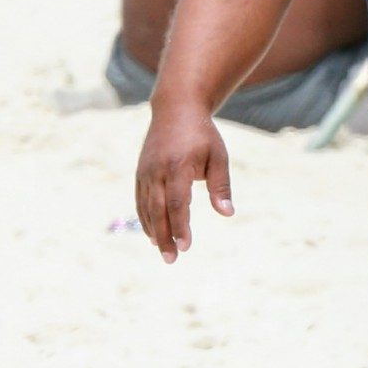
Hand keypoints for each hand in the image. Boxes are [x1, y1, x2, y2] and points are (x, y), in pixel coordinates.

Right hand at [136, 100, 233, 262]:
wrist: (176, 108)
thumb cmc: (202, 134)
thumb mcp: (218, 157)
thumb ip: (221, 186)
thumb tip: (227, 214)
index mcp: (178, 167)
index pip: (178, 203)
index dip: (180, 226)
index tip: (186, 246)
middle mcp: (157, 170)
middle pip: (158, 211)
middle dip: (164, 237)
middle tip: (171, 259)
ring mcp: (146, 171)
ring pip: (146, 207)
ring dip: (154, 232)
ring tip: (163, 252)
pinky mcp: (141, 171)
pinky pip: (140, 199)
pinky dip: (145, 218)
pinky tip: (152, 234)